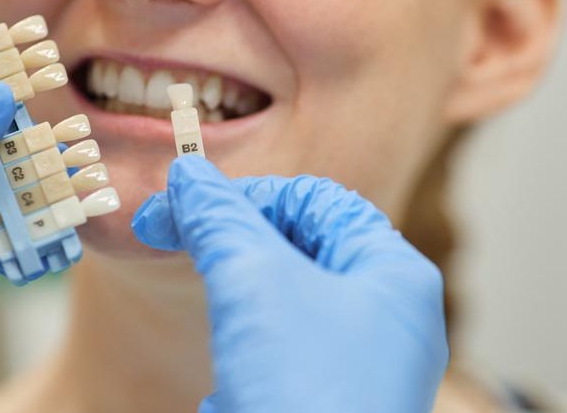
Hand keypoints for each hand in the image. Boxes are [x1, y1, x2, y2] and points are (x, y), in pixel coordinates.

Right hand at [132, 157, 448, 412]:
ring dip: (238, 282)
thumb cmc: (304, 393)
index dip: (250, 194)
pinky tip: (224, 354)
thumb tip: (188, 176)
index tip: (185, 203)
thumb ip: (221, 220)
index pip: (320, 201)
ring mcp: (362, 366)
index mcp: (394, 275)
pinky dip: (247, 334)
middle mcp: (388, 318)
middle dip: (236, 236)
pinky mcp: (330, 402)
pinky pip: (287, 347)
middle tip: (172, 231)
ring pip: (291, 297)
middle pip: (305, 245)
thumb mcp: (255, 285)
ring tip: (198, 280)